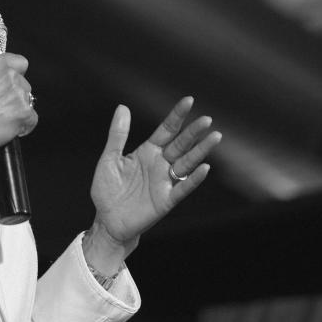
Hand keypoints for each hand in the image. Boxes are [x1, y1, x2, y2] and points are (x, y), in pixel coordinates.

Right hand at [0, 54, 36, 177]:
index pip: (19, 62)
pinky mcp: (25, 113)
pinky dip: (23, 125)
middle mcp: (9, 76)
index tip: (11, 82)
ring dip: (18, 109)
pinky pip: (31, 119)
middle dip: (14, 95)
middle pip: (23, 83)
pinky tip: (7, 129)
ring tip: (0, 120)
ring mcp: (19, 94)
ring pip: (28, 101)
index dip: (16, 73)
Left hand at [90, 97, 221, 253]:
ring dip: (200, 151)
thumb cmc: (107, 189)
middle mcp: (160, 164)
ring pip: (187, 163)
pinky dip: (194, 179)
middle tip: (207, 119)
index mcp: (147, 151)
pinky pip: (183, 188)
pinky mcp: (166, 200)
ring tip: (215, 137)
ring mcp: (165, 181)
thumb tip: (123, 107)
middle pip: (180, 144)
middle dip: (193, 132)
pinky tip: (204, 168)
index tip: (189, 100)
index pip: (166, 130)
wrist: (106, 221)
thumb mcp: (109, 159)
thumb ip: (118, 135)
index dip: (177, 116)